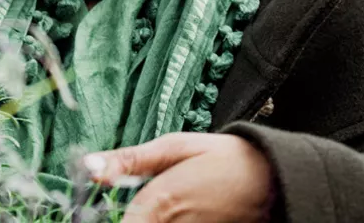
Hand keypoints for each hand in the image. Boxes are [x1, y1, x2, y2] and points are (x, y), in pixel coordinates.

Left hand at [83, 133, 276, 222]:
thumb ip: (128, 161)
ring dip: (153, 220)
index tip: (101, 211)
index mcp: (160, 203)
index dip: (110, 218)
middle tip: (149, 205)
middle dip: (136, 218)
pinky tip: (179, 214)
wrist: (274, 179)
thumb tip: (88, 166)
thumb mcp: (173, 147)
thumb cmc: (222, 158)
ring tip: (169, 208)